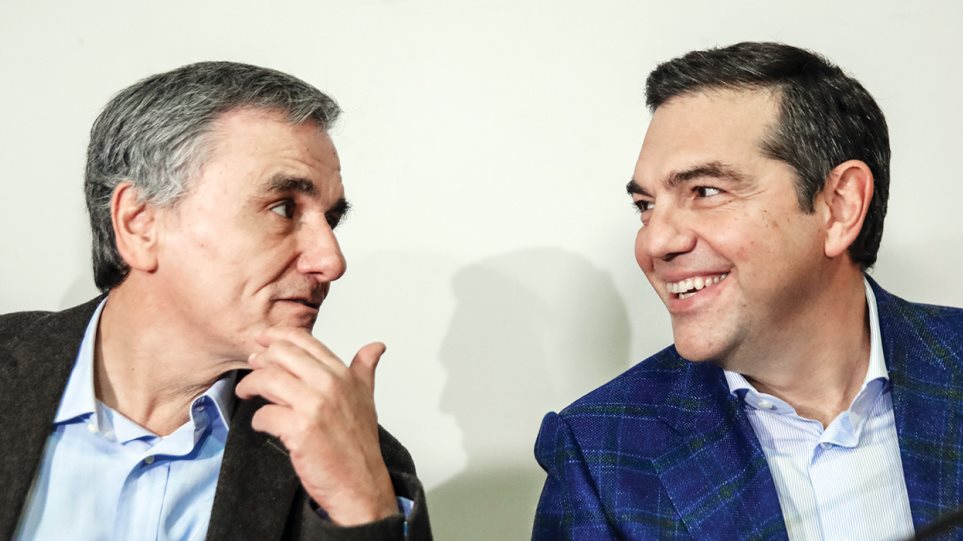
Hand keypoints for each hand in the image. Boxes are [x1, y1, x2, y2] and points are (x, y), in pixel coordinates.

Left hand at [234, 327, 397, 524]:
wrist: (360, 483)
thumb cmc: (359, 444)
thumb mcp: (366, 398)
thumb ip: (365, 369)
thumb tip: (375, 347)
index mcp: (342, 375)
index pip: (304, 341)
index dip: (277, 337)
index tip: (262, 342)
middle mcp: (330, 385)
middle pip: (281, 354)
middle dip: (259, 360)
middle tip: (252, 368)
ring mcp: (315, 407)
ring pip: (267, 380)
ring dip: (250, 385)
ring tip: (246, 392)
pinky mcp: (300, 431)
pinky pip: (264, 415)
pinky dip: (257, 419)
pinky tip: (263, 424)